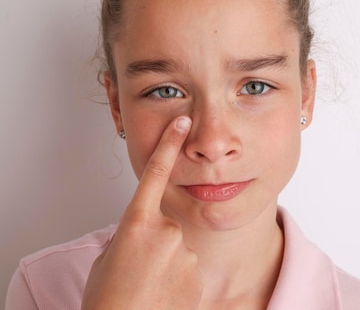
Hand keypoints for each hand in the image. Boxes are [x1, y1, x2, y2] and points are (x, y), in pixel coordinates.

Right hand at [82, 116, 202, 309]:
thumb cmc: (107, 299)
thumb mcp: (109, 257)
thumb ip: (132, 234)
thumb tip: (146, 231)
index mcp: (137, 223)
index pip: (156, 174)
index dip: (169, 145)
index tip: (181, 122)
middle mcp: (166, 232)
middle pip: (166, 227)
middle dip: (155, 243)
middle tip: (137, 269)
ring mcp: (185, 253)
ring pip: (178, 251)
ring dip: (165, 265)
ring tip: (148, 287)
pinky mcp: (198, 275)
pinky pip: (187, 270)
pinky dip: (176, 281)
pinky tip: (162, 296)